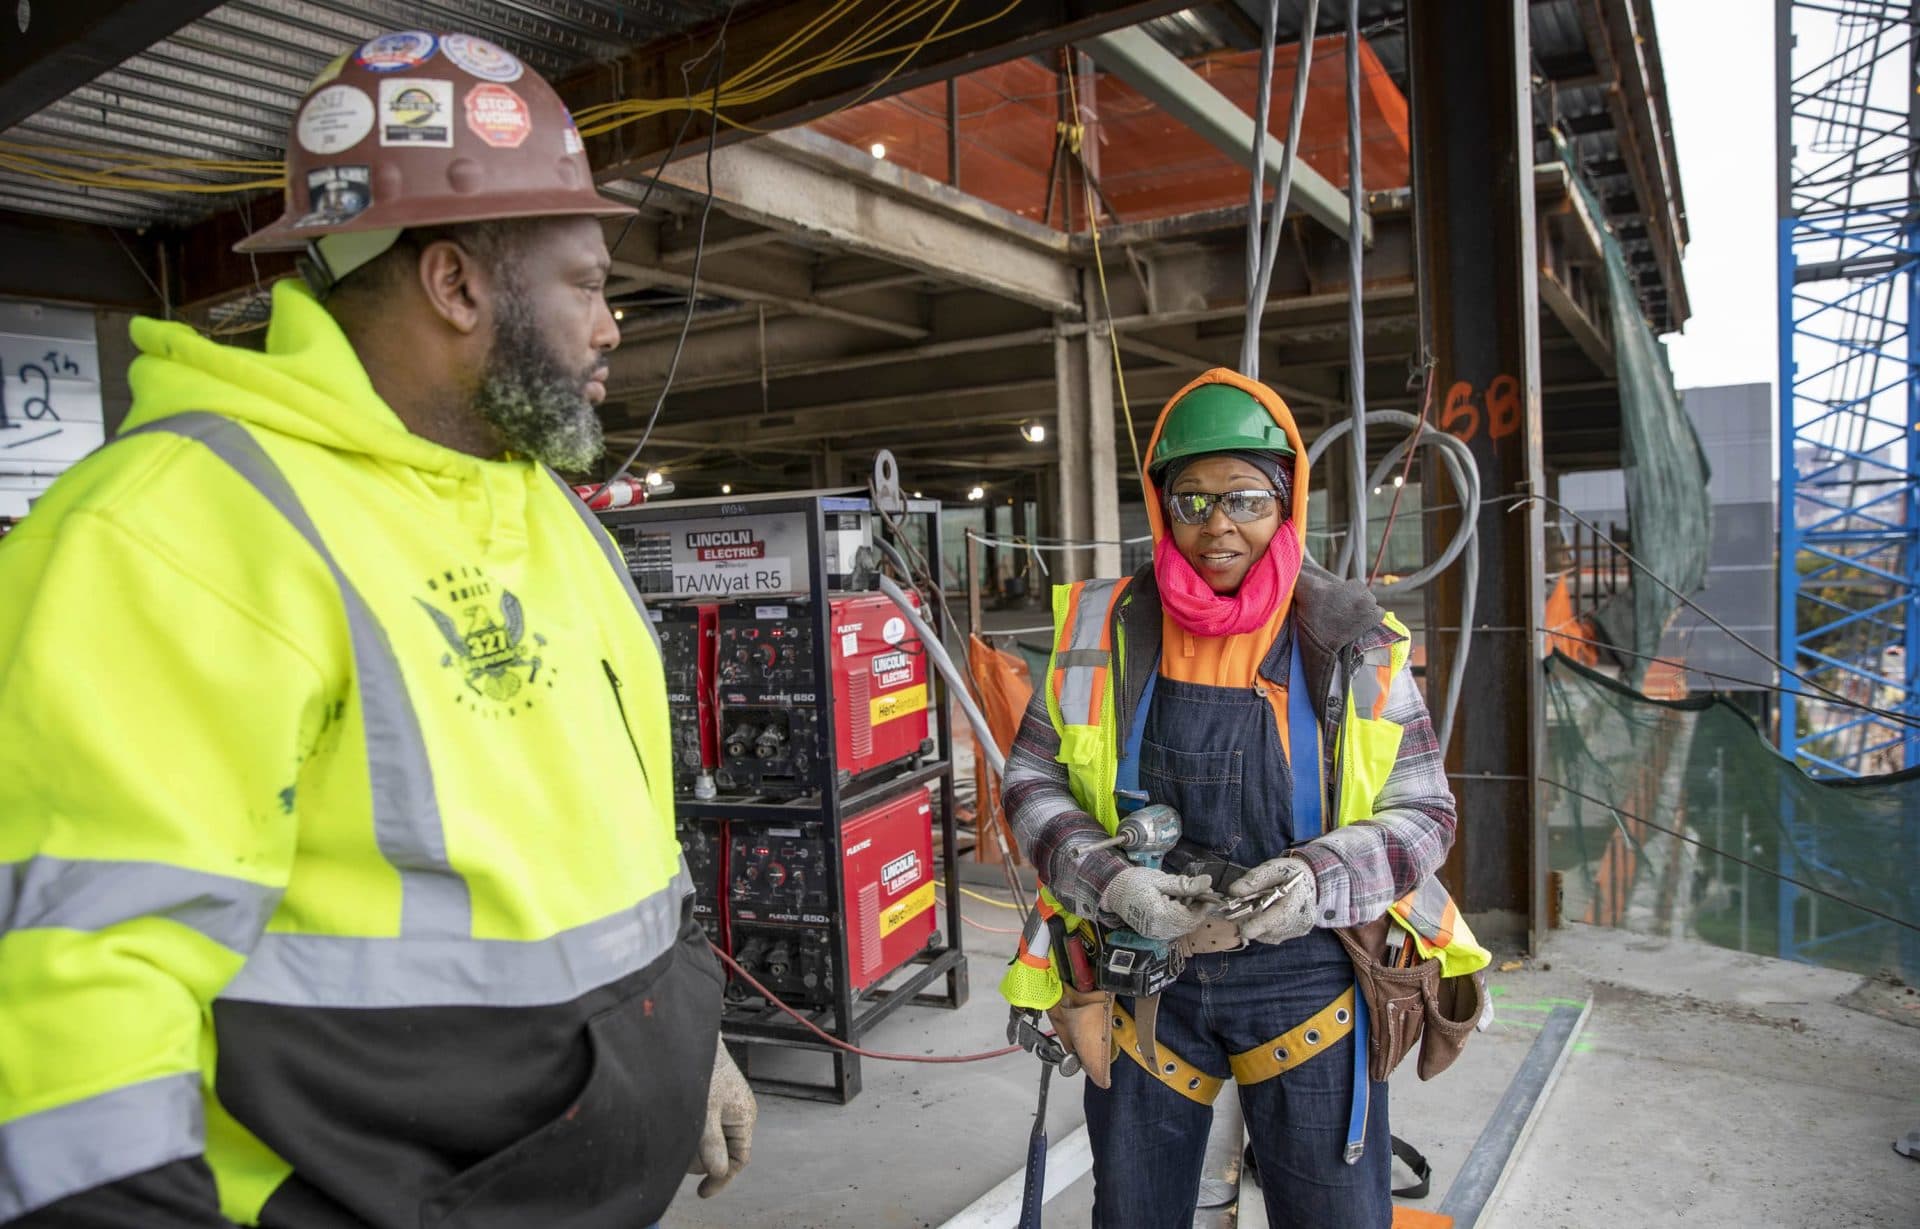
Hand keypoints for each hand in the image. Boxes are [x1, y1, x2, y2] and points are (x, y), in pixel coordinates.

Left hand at [690, 1040, 755, 1196]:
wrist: (695, 1039)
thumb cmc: (702, 1069)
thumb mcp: (704, 1111)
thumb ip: (711, 1143)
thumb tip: (718, 1171)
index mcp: (745, 1117)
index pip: (739, 1159)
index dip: (722, 1178)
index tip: (702, 1192)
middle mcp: (742, 1113)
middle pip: (726, 1152)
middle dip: (704, 1159)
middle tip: (682, 1155)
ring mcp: (731, 1106)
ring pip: (715, 1140)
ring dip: (698, 1144)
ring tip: (680, 1133)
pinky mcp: (719, 1099)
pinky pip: (710, 1126)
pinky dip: (697, 1131)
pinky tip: (684, 1122)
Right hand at [1098, 866, 1215, 940]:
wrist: (1112, 890)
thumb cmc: (1135, 882)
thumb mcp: (1161, 880)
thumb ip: (1185, 884)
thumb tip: (1208, 882)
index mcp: (1161, 916)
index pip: (1192, 917)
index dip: (1204, 906)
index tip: (1208, 890)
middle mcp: (1160, 930)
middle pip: (1189, 924)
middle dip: (1197, 908)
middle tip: (1197, 890)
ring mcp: (1156, 934)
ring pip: (1182, 927)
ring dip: (1188, 912)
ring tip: (1183, 894)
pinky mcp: (1153, 933)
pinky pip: (1173, 928)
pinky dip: (1179, 916)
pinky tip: (1175, 903)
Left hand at [1225, 856, 1316, 944]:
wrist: (1312, 880)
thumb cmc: (1291, 873)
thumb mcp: (1272, 868)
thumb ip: (1254, 879)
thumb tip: (1234, 891)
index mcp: (1296, 902)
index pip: (1277, 920)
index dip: (1257, 925)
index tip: (1242, 927)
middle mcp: (1299, 921)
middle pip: (1268, 931)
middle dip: (1251, 922)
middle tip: (1246, 907)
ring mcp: (1298, 930)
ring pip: (1268, 935)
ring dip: (1257, 925)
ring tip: (1259, 907)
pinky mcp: (1295, 934)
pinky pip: (1273, 936)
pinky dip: (1265, 928)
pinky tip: (1267, 914)